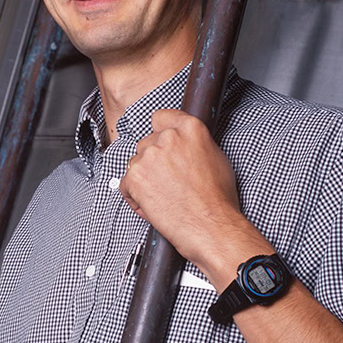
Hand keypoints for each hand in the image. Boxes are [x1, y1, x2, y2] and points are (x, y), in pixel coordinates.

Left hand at [121, 108, 262, 280]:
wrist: (210, 226)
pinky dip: (134, 195)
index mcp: (189, 128)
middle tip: (167, 180)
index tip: (160, 140)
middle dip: (153, 160)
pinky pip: (125, 184)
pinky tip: (152, 204)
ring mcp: (149, 157)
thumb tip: (185, 145)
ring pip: (135, 163)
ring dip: (144, 177)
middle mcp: (167, 138)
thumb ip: (195, 143)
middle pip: (147, 143)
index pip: (161, 117)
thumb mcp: (216, 158)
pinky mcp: (135, 177)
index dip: (159, 131)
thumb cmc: (217, 199)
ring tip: (163, 195)